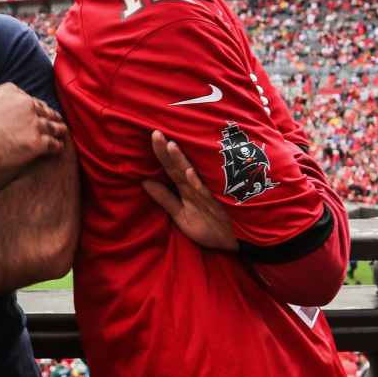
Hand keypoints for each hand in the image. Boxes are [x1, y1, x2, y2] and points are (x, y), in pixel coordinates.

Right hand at [0, 83, 66, 171]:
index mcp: (14, 93)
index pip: (32, 100)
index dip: (38, 108)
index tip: (41, 112)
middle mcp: (27, 105)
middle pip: (45, 111)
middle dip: (52, 116)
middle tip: (58, 121)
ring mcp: (34, 124)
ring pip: (53, 126)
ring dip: (59, 129)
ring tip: (63, 132)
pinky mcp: (37, 143)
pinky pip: (53, 143)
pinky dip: (58, 145)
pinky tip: (59, 147)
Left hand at [143, 130, 238, 251]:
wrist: (233, 244)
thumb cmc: (209, 227)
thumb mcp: (181, 215)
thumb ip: (165, 199)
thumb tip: (144, 181)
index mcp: (186, 188)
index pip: (170, 168)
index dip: (160, 154)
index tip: (151, 135)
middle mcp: (195, 187)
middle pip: (178, 166)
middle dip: (166, 150)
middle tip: (155, 132)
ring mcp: (205, 194)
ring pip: (190, 175)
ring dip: (180, 161)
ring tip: (170, 146)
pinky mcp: (215, 204)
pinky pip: (204, 193)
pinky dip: (196, 183)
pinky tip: (188, 173)